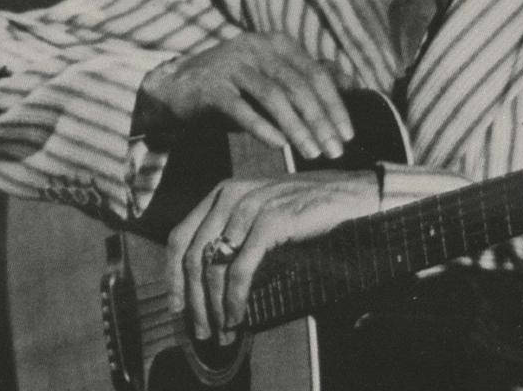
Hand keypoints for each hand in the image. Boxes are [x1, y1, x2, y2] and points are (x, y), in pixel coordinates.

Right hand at [138, 36, 352, 161]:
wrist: (177, 87)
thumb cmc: (235, 86)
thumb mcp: (272, 76)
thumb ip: (307, 77)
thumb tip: (352, 84)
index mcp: (276, 42)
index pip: (316, 72)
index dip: (335, 103)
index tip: (348, 133)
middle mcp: (256, 47)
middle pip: (298, 85)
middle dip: (321, 120)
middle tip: (335, 150)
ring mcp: (232, 64)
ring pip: (274, 97)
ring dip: (298, 127)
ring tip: (313, 153)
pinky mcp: (211, 86)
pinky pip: (242, 110)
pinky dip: (264, 128)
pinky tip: (281, 146)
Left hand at [168, 171, 378, 343]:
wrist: (350, 196)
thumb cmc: (307, 209)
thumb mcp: (261, 214)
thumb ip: (233, 234)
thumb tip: (208, 281)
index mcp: (222, 193)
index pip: (180, 236)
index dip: (172, 274)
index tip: (177, 305)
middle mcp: (229, 196)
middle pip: (192, 255)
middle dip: (193, 299)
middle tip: (200, 328)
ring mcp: (249, 207)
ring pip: (214, 265)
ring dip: (214, 306)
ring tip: (221, 329)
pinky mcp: (270, 222)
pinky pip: (240, 269)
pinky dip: (234, 298)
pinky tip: (237, 316)